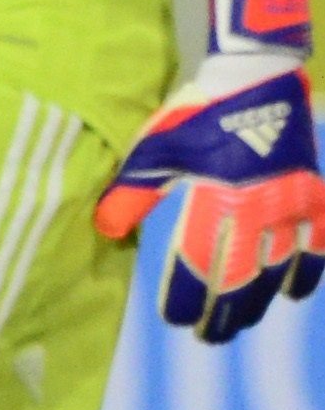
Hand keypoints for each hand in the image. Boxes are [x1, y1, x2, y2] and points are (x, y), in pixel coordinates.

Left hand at [94, 0, 324, 340]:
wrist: (258, 73)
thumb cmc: (200, 109)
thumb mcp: (157, 148)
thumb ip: (133, 192)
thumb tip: (105, 229)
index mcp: (218, 200)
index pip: (202, 265)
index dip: (189, 297)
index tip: (176, 319)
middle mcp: (259, 209)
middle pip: (243, 279)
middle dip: (225, 313)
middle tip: (208, 337)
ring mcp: (292, 203)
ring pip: (281, 268)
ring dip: (260, 300)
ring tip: (243, 322)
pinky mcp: (314, 191)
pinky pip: (319, 241)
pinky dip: (309, 270)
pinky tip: (294, 290)